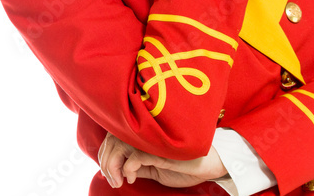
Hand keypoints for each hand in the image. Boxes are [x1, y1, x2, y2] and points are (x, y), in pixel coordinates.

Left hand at [98, 132, 227, 188]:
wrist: (209, 164)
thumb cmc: (184, 165)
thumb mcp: (154, 167)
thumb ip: (138, 165)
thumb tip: (118, 170)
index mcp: (143, 135)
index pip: (112, 137)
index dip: (104, 155)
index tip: (108, 174)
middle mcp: (145, 133)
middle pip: (111, 140)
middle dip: (106, 163)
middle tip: (112, 181)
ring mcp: (151, 139)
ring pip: (118, 146)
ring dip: (113, 167)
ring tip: (119, 181)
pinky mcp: (159, 149)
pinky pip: (134, 156)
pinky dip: (128, 168)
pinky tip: (132, 178)